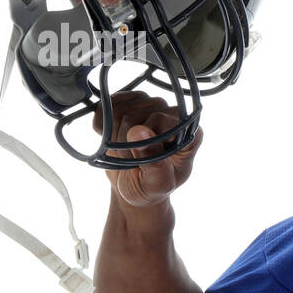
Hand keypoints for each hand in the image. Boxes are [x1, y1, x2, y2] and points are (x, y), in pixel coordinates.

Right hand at [92, 91, 203, 208]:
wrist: (133, 187)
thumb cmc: (150, 189)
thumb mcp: (157, 184)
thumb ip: (154, 161)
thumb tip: (139, 132)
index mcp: (190, 133)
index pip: (160, 120)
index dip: (144, 140)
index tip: (142, 160)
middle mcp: (173, 115)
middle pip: (135, 116)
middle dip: (125, 144)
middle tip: (132, 161)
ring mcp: (151, 106)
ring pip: (118, 109)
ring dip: (113, 136)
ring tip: (125, 152)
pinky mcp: (131, 103)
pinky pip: (107, 104)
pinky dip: (101, 124)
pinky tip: (111, 138)